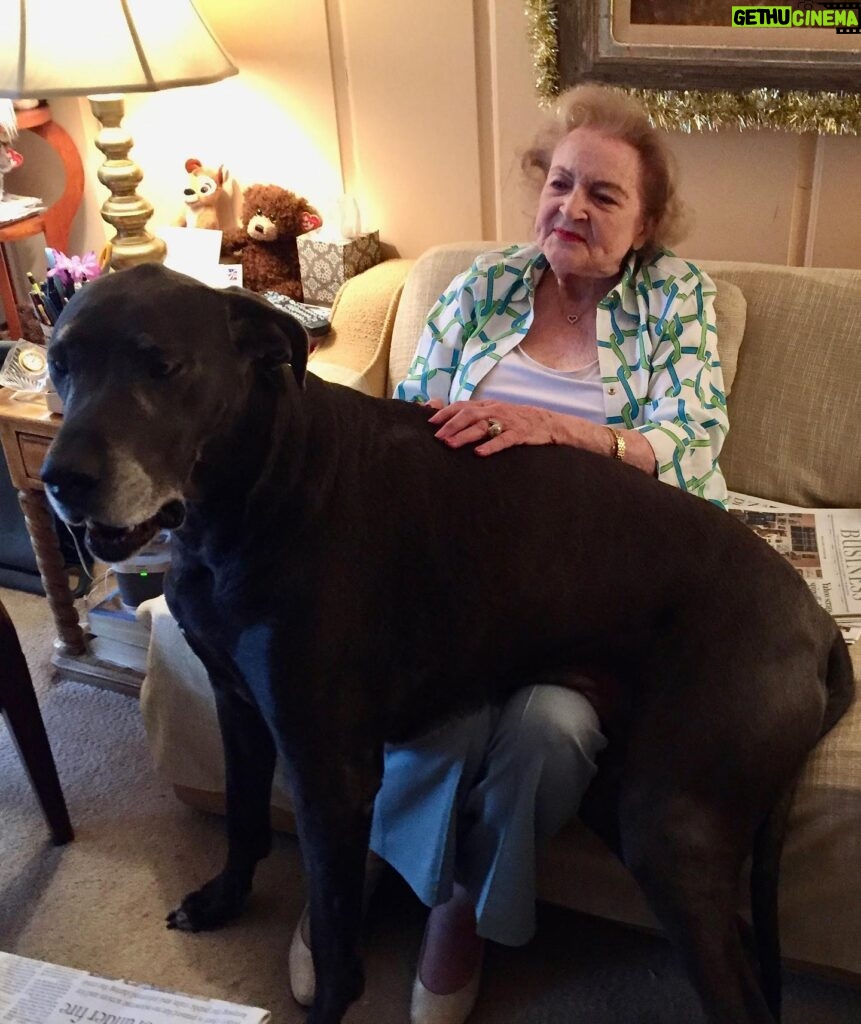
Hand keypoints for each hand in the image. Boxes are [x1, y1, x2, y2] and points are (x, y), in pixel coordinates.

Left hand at [428, 400, 556, 455]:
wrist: (547, 421)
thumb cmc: (516, 419)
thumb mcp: (495, 412)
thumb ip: (475, 415)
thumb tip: (451, 422)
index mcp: (487, 405)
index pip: (462, 405)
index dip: (446, 413)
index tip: (431, 422)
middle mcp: (494, 410)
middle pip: (469, 415)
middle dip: (451, 425)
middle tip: (438, 437)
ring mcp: (507, 422)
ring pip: (482, 426)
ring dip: (464, 435)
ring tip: (451, 444)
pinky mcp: (519, 434)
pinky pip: (503, 440)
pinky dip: (490, 446)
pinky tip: (479, 453)